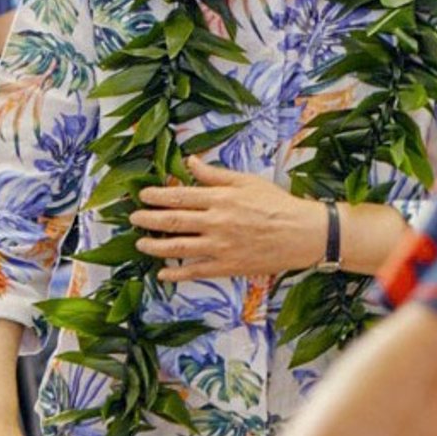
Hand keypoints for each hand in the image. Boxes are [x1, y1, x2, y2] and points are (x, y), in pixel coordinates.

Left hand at [130, 156, 325, 280]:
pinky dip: (176, 273)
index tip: (143, 196)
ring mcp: (220, 247)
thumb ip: (215, 174)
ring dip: (155, 246)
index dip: (157, 196)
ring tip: (141, 243)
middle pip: (173, 221)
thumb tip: (190, 161)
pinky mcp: (227, 267)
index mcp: (220, 198)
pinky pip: (195, 271)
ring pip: (179, 248)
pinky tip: (163, 274)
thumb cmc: (277, 203)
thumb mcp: (246, 181)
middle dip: (149, 220)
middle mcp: (216, 222)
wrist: (302, 233)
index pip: (180, 196)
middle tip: (134, 218)